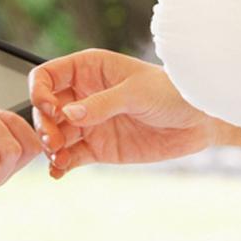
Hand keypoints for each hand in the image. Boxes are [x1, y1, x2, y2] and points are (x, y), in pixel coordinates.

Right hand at [30, 49, 221, 176]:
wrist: (199, 121)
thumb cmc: (172, 93)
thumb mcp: (136, 93)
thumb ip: (102, 103)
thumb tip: (67, 113)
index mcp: (88, 69)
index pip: (48, 76)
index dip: (41, 92)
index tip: (51, 110)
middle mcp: (83, 95)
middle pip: (46, 108)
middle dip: (44, 125)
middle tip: (54, 141)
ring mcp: (89, 122)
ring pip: (55, 134)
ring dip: (50, 147)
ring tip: (58, 159)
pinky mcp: (98, 147)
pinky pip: (71, 156)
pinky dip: (61, 164)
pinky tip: (59, 172)